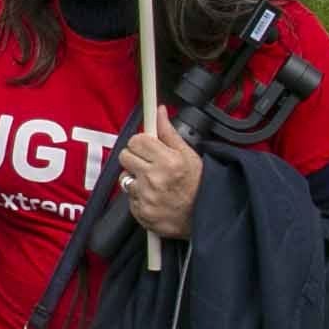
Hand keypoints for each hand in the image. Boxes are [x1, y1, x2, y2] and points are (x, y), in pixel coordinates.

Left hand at [119, 106, 202, 239]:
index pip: (136, 141)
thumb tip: (159, 111)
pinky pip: (128, 198)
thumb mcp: (188, 155)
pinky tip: (153, 197)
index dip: (141, 143)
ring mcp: (146, 197)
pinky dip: (137, 196)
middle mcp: (154, 179)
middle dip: (135, 158)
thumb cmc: (198, 185)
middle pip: (125, 156)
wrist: (204, 217)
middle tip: (149, 165)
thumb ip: (169, 132)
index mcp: (167, 161)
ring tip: (153, 183)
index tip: (148, 148)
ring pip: (124, 178)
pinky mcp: (141, 212)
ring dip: (135, 178)